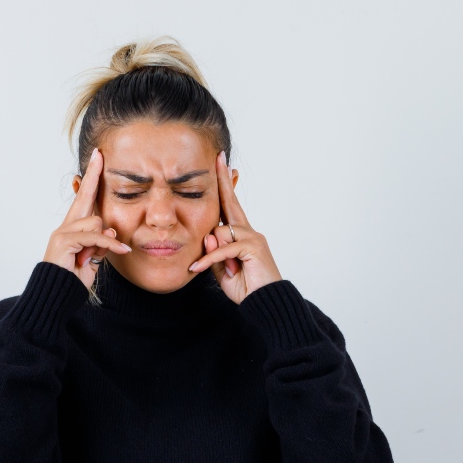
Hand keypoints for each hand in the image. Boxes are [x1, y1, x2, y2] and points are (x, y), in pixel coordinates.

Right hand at [44, 148, 130, 288]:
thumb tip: (110, 230)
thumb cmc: (74, 278)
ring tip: (93, 258)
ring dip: (104, 241)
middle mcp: (67, 225)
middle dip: (93, 174)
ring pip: (96, 222)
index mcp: (74, 227)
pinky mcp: (64, 240)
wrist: (56, 294)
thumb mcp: (94, 258)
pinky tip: (122, 250)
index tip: (97, 160)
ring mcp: (63, 231)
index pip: (85, 198)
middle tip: (99, 155)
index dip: (91, 179)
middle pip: (84, 195)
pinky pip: (96, 237)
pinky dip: (109, 245)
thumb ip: (102, 242)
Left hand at [188, 152, 281, 302]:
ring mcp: (253, 237)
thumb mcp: (221, 270)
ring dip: (213, 254)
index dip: (225, 188)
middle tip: (220, 159)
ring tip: (225, 272)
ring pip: (219, 233)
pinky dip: (209, 259)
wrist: (266, 303)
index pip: (229, 208)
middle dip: (224, 180)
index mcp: (240, 235)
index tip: (225, 168)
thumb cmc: (245, 287)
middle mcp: (248, 231)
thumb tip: (208, 237)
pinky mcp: (253, 246)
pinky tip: (197, 268)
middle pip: (231, 202)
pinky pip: (222, 248)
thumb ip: (213, 253)